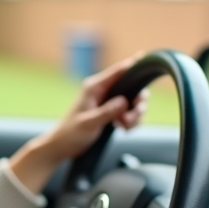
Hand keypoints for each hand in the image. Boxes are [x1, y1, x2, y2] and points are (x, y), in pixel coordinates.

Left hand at [7, 53, 148, 193]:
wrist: (62, 147)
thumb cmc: (70, 134)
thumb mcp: (89, 123)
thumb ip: (107, 111)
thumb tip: (125, 101)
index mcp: (94, 87)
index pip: (118, 71)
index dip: (134, 64)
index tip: (146, 60)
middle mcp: (102, 91)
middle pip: (132, 88)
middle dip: (137, 103)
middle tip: (132, 118)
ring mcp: (107, 101)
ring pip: (132, 102)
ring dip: (135, 114)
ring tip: (126, 126)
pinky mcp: (110, 112)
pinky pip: (128, 112)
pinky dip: (131, 121)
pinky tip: (124, 129)